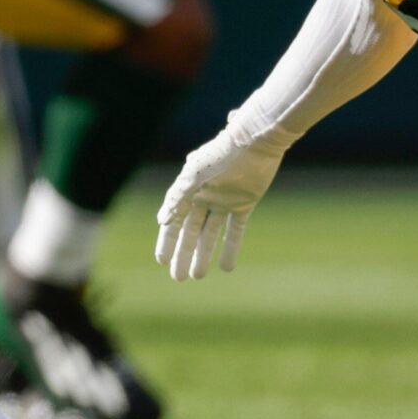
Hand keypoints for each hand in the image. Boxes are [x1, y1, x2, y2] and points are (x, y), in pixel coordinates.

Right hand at [154, 127, 286, 279]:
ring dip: (203, 254)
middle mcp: (203, 196)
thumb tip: (161, 220)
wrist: (255, 140)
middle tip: (178, 278)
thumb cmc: (222, 153)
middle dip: (183, 254)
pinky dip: (230, 248)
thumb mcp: (195, 175)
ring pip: (209, 234)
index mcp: (188, 189)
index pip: (173, 221)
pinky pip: (235, 230)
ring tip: (197, 276)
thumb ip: (178, 197)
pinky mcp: (244, 203)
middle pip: (190, 231)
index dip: (167, 241)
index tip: (161, 261)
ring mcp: (223, 201)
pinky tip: (226, 267)